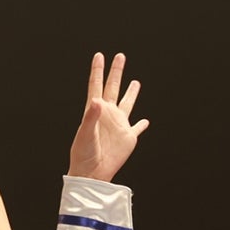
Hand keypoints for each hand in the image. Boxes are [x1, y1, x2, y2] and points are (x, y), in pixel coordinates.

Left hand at [68, 53, 147, 181]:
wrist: (91, 173)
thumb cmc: (83, 154)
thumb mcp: (85, 134)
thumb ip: (91, 117)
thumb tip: (96, 100)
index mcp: (95, 111)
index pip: (97, 85)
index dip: (98, 70)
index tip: (99, 55)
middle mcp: (108, 114)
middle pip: (113, 88)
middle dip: (116, 72)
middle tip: (120, 56)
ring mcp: (118, 125)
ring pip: (127, 103)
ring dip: (131, 93)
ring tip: (135, 82)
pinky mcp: (128, 138)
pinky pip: (137, 128)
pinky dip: (142, 124)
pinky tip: (145, 121)